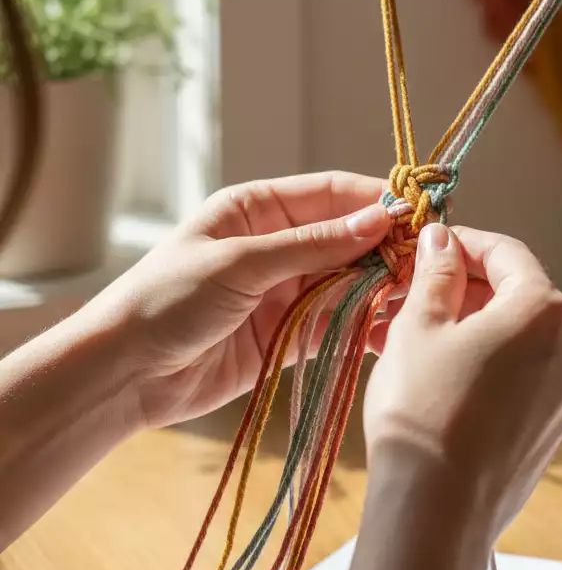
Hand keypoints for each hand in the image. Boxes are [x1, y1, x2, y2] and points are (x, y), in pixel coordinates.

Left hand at [86, 172, 391, 429]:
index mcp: (258, 209)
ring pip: (350, 281)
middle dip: (387, 248)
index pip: (331, 194)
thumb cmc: (165, 301)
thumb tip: (377, 221)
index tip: (419, 215)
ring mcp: (285, 291)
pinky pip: (339, 324)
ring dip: (382, 289)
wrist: (124, 375)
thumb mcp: (239, 263)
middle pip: (348, 238)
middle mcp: (277, 245)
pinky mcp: (290, 335)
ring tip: (419, 298)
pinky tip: (393, 330)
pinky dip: (366, 326)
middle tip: (429, 263)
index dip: (376, 201)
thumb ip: (311, 246)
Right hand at [363, 223, 561, 539]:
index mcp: (545, 310)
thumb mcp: (419, 327)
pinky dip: (482, 369)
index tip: (426, 246)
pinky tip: (434, 380)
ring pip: (514, 343)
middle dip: (460, 292)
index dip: (463, 243)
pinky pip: (518, 381)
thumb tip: (441, 240)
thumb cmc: (423, 409)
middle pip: (514, 298)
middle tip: (406, 296)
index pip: (507, 253)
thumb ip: (436, 273)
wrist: (437, 513)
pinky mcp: (552, 433)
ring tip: (407, 340)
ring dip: (467, 332)